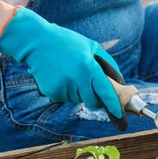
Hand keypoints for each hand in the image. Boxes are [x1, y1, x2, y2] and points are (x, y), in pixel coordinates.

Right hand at [0, 7, 127, 128]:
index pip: (105, 92)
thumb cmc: (68, 42)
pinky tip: (59, 76)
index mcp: (89, 67)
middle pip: (93, 102)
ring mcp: (63, 87)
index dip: (114, 106)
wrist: (37, 42)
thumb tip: (118, 83)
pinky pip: (65, 98)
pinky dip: (66, 91)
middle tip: (90, 85)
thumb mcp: (91, 46)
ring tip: (69, 72)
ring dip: (78, 91)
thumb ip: (108, 64)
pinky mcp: (51, 92)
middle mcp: (76, 80)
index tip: (120, 116)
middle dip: (95, 98)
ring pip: (78, 99)